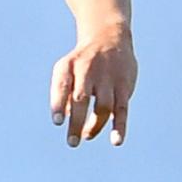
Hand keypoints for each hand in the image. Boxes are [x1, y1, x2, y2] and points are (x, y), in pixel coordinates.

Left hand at [51, 24, 137, 146]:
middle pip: (81, 99)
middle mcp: (88, 70)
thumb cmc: (81, 61)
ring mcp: (108, 78)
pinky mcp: (124, 85)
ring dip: (95, 126)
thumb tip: (65, 118)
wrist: (109, 38)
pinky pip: (122, 108)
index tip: (57, 122)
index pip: (62, 86)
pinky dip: (120, 126)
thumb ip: (63, 93)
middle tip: (71, 143)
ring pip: (102, 107)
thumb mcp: (67, 69)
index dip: (58, 104)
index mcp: (68, 66)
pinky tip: (117, 141)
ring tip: (86, 136)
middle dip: (76, 122)